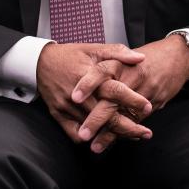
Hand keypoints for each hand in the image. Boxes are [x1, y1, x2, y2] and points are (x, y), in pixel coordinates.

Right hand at [36, 43, 153, 144]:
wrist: (40, 62)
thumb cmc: (70, 55)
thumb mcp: (94, 48)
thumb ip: (118, 52)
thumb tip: (140, 58)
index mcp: (89, 75)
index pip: (114, 90)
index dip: (132, 100)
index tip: (148, 106)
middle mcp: (78, 94)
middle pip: (106, 115)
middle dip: (128, 126)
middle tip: (145, 132)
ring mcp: (67, 107)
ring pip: (93, 128)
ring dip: (113, 135)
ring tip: (132, 136)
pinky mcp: (58, 115)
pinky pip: (75, 134)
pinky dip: (90, 140)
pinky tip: (104, 139)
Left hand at [73, 35, 188, 151]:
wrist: (177, 56)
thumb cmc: (147, 56)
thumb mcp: (126, 54)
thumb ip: (107, 64)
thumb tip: (82, 77)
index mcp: (121, 63)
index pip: (101, 72)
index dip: (88, 84)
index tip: (75, 98)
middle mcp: (132, 77)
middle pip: (112, 99)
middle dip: (96, 119)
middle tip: (83, 134)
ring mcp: (144, 92)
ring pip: (124, 115)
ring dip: (109, 133)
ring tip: (94, 146)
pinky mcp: (154, 103)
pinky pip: (136, 120)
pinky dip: (123, 133)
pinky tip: (110, 143)